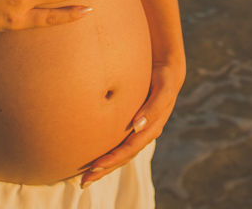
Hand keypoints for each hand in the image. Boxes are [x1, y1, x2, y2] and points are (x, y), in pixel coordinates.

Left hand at [81, 61, 185, 185]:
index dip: (112, 159)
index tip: (94, 167)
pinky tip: (94, 159)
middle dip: (104, 170)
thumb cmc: (163, 79)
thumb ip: (153, 108)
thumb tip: (137, 126)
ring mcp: (139, 132)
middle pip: (123, 158)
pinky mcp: (133, 127)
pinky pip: (120, 145)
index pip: (129, 149)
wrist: (167, 71)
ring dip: (105, 167)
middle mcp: (145, 134)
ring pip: (121, 155)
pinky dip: (108, 155)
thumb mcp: (163, 90)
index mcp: (152, 128)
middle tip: (84, 181)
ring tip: (85, 178)